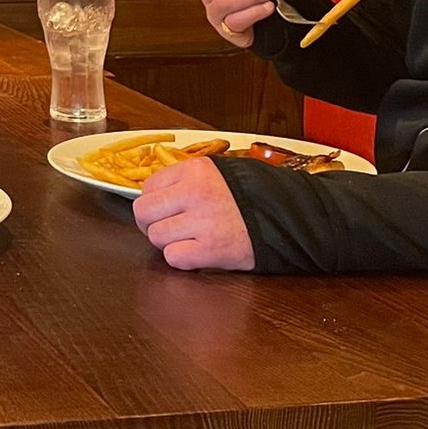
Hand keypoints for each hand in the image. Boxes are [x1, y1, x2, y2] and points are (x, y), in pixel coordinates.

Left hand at [132, 157, 254, 270]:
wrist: (283, 218)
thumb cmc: (247, 197)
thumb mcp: (215, 174)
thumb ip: (184, 180)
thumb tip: (152, 196)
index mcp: (195, 170)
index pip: (148, 187)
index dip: (153, 202)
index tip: (164, 210)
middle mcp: (196, 193)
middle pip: (144, 212)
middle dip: (150, 223)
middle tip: (165, 228)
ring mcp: (203, 222)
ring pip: (156, 236)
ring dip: (167, 242)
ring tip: (186, 239)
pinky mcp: (212, 250)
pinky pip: (173, 257)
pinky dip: (181, 258)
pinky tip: (195, 252)